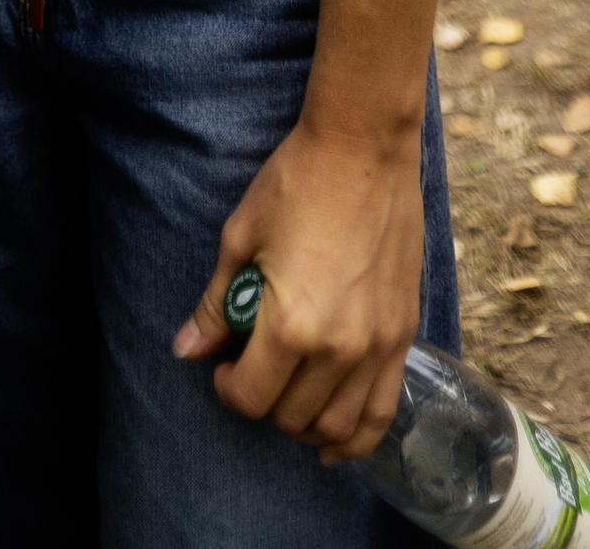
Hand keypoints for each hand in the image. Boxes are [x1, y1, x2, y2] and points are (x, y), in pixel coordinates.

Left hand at [174, 115, 424, 463]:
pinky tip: (333, 441)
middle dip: (262, 401)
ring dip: (304, 423)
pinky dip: (356, 436)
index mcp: (291, 324)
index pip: (249, 396)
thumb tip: (186, 350)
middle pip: (290, 415)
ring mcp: (378, 347)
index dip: (226, 387)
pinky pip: (381, 412)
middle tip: (252, 368)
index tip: (222, 365)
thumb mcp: (240, 237)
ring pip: (336, 426)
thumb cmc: (295, 182)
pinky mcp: (403, 337)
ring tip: (287, 395)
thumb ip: (215, 302)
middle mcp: (339, 348)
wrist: (363, 149)